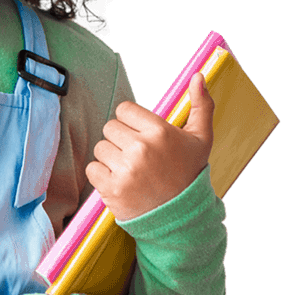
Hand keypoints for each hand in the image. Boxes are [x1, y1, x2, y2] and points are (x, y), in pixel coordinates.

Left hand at [85, 73, 214, 220]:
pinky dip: (102, 176)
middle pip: (110, 128)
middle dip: (121, 140)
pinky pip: (92, 168)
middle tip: (139, 157)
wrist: (183, 219)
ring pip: (100, 148)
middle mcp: (142, 148)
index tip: (143, 137)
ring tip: (131, 171)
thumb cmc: (189, 174)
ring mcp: (126, 169)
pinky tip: (121, 183)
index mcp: (160, 131)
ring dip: (111, 158)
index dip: (132, 123)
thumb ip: (201, 104)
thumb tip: (198, 75)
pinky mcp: (111, 188)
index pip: (123, 109)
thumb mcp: (201, 139)